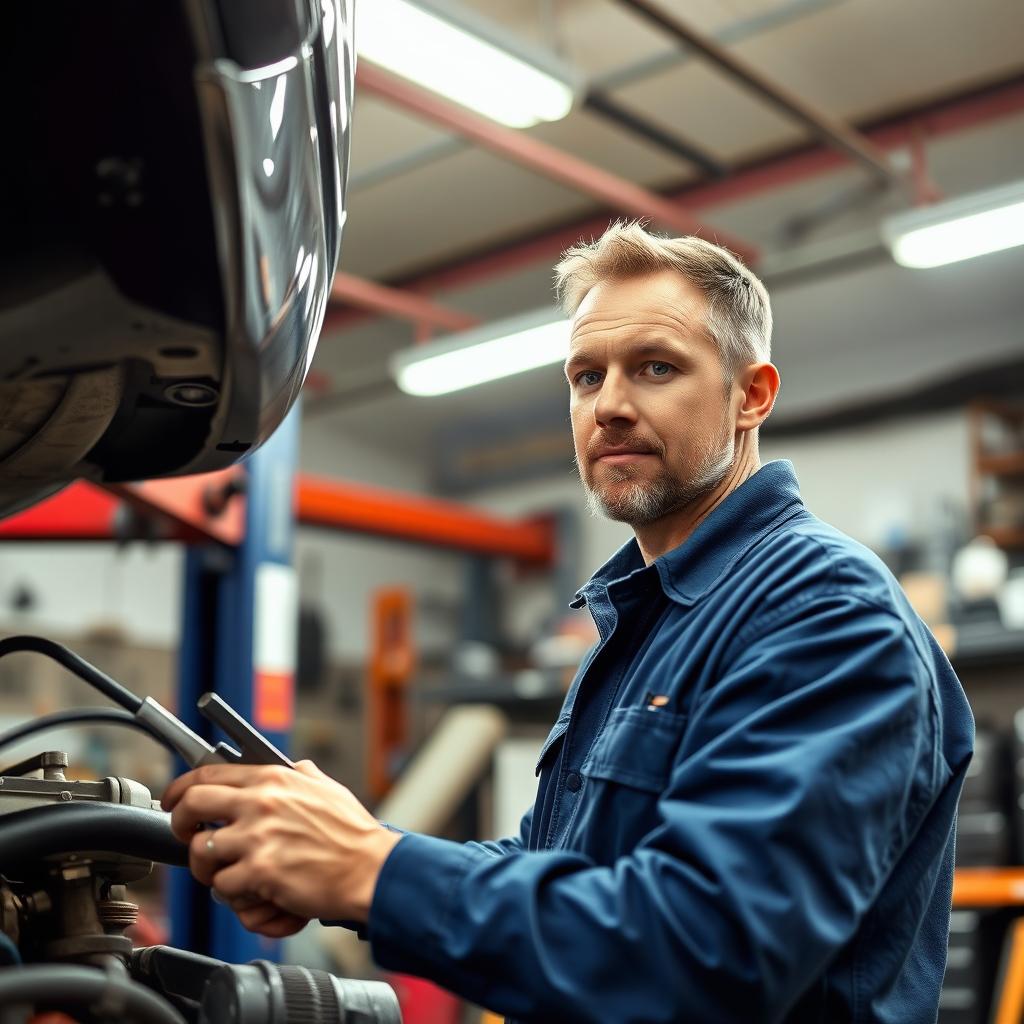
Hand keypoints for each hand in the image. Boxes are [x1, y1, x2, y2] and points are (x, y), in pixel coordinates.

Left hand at [161, 760, 402, 931]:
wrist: (370, 869)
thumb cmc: (353, 833)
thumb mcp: (327, 788)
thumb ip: (302, 775)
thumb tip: (292, 767)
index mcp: (273, 779)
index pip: (208, 773)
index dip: (181, 788)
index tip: (174, 800)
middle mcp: (260, 803)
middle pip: (191, 805)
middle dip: (179, 824)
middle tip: (187, 836)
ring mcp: (258, 838)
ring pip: (200, 853)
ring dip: (208, 868)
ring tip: (226, 872)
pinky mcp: (261, 872)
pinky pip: (223, 886)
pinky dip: (233, 894)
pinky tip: (252, 890)